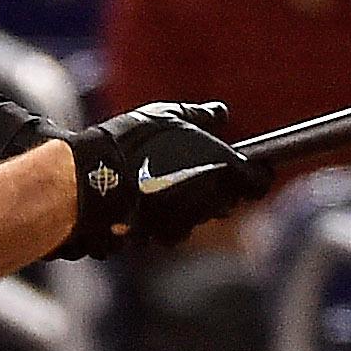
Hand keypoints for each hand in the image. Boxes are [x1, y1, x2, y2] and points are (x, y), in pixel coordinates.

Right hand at [60, 102, 270, 258]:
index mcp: (221, 168)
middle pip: (228, 201)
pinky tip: (145, 201)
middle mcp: (210, 200)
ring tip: (164, 183)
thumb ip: (200, 116)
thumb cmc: (132, 142)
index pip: (259, 182)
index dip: (257, 176)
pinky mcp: (160, 237)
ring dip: (190, 206)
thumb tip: (221, 113)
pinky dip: (163, 219)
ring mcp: (186, 223)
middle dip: (218, 189)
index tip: (250, 169)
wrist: (92, 180)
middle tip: (198, 170)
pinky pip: (170, 229)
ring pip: (199, 218)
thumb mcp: (167, 116)